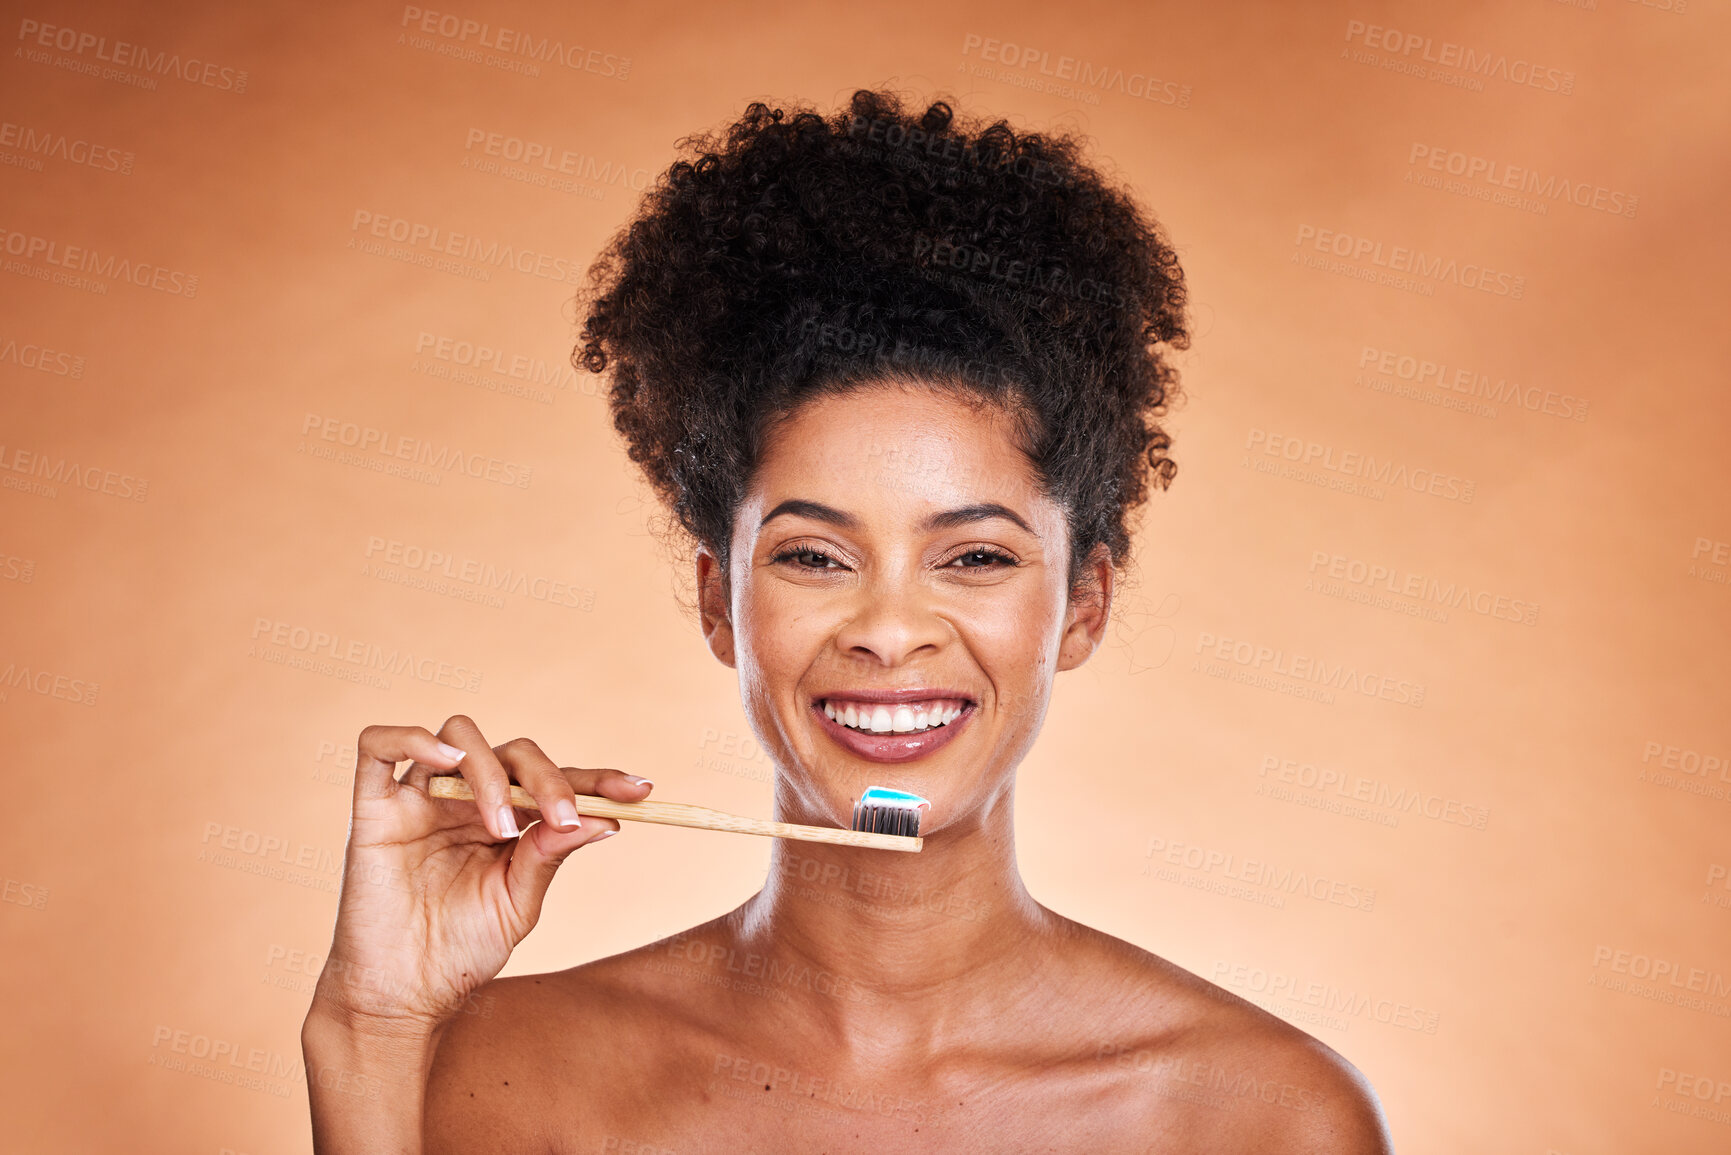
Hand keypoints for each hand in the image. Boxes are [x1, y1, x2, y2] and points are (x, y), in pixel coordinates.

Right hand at [307, 715, 653, 1034]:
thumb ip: (550, 854)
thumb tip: (604, 818)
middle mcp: (464, 799)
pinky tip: (447, 762)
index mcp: (505, 818)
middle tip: (566, 816)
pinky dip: (411, 738)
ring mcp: (418, 798)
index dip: (598, 778)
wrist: (402, 996)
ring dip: (492, 773)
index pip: (555, 780)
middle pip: (513, 752)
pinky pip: (378, 746)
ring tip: (502, 827)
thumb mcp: (518, 902)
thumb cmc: (461, 952)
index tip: (642, 791)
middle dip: (550, 777)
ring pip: (458, 737)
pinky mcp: (373, 807)